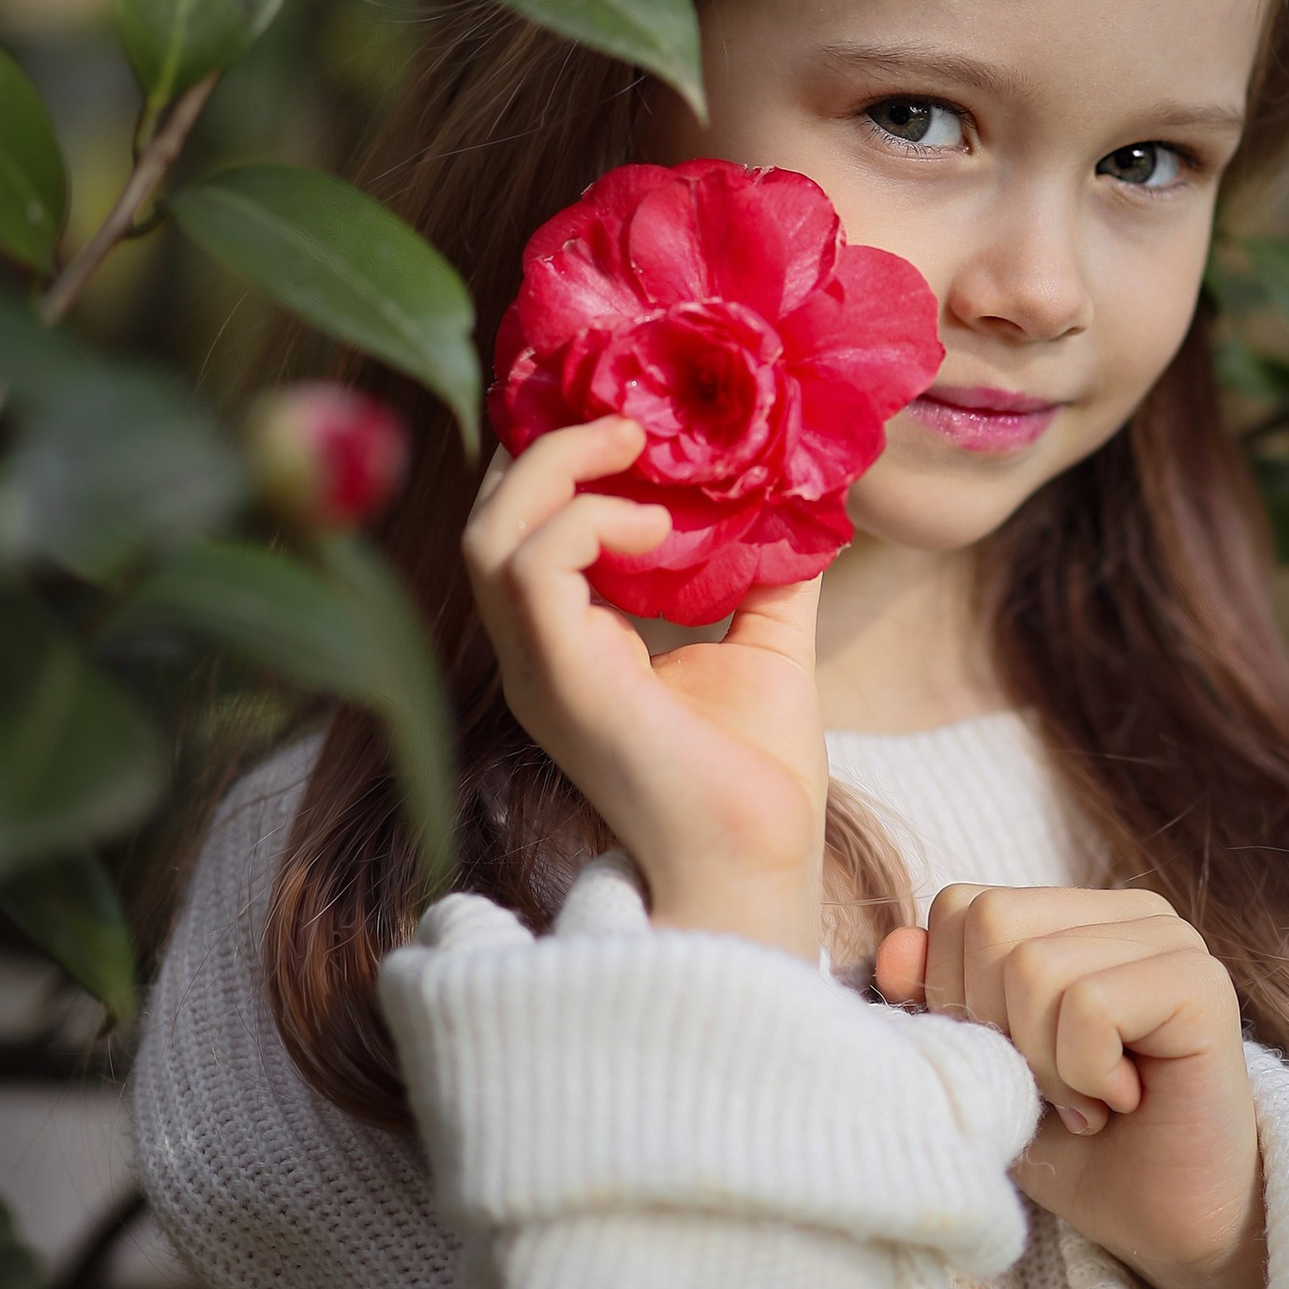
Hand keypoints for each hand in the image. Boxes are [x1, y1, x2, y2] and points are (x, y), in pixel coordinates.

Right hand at [464, 420, 825, 960]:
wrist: (761, 862)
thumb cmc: (759, 778)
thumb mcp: (767, 644)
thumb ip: (768, 570)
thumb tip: (800, 494)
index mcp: (571, 645)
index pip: (524, 532)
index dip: (560, 465)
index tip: (634, 425)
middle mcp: (537, 654)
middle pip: (487, 520)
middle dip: (549, 452)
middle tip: (631, 428)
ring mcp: (539, 669)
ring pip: (488, 536)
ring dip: (560, 474)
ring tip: (637, 459)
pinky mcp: (560, 679)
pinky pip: (532, 568)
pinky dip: (587, 523)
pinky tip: (657, 531)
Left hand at [876, 886, 1265, 1288]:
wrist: (1170, 1229)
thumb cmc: (1081, 1152)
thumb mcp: (985, 1074)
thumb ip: (940, 1002)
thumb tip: (895, 946)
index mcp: (1074, 915)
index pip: (960, 907)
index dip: (956, 997)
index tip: (1010, 1066)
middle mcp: (1127, 913)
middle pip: (989, 924)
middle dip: (998, 1028)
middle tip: (1053, 1090)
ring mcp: (1172, 941)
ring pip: (1034, 966)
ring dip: (1045, 1063)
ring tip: (1088, 1101)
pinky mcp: (1202, 985)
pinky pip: (1089, 1006)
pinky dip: (1086, 1072)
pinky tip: (1122, 1101)